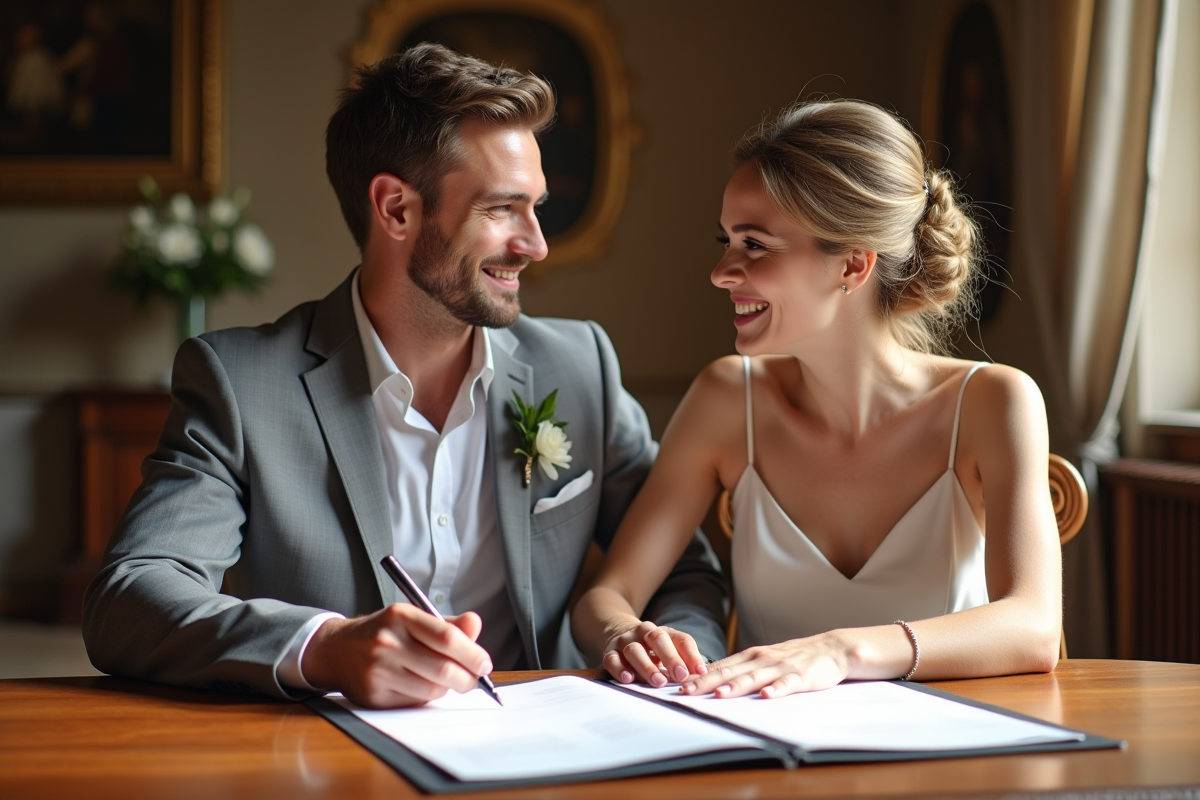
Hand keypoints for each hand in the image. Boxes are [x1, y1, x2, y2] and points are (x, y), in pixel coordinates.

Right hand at [301, 604, 491, 707]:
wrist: (336, 649)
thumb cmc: (384, 632)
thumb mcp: (413, 618)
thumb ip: (448, 625)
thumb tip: (476, 624)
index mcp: (401, 616)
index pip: (447, 637)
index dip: (472, 654)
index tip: (484, 663)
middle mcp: (387, 642)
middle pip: (443, 669)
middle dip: (467, 678)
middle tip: (474, 679)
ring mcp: (378, 670)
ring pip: (431, 690)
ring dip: (446, 688)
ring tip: (444, 679)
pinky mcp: (373, 695)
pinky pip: (414, 702)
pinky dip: (426, 697)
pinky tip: (420, 685)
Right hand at [602, 620, 708, 686]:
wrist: (617, 631)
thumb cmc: (650, 649)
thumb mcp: (668, 650)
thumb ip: (682, 662)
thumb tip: (701, 678)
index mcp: (663, 632)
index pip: (680, 639)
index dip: (692, 655)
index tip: (701, 671)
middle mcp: (643, 632)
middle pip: (657, 639)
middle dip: (671, 658)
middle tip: (681, 676)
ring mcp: (625, 641)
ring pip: (635, 650)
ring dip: (647, 666)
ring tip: (658, 682)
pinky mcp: (609, 652)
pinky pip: (612, 659)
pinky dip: (620, 669)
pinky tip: (628, 679)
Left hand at [680, 632, 850, 698]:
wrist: (830, 648)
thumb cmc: (793, 657)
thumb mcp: (763, 660)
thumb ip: (740, 669)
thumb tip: (711, 680)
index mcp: (750, 656)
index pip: (719, 667)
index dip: (697, 676)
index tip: (676, 685)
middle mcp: (761, 659)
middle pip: (730, 672)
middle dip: (706, 681)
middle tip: (686, 691)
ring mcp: (781, 667)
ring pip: (754, 677)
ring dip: (736, 686)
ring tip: (719, 694)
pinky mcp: (801, 676)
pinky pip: (787, 684)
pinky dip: (776, 689)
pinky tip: (766, 696)